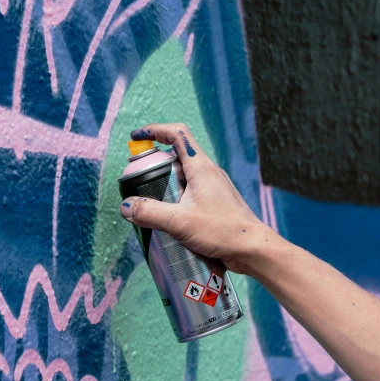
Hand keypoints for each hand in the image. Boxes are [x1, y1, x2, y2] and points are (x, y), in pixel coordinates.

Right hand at [120, 122, 275, 274]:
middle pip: (177, 157)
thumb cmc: (224, 231)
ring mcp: (214, 189)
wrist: (253, 250)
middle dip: (155, 165)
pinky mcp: (216, 205)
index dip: (155, 131)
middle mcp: (208, 173)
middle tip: (139, 180)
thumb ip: (150, 213)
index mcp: (201, 167)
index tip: (137, 138)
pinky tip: (170, 220)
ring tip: (151, 205)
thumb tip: (126, 206)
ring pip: (183, 178)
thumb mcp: (181, 222)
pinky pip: (191, 195)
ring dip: (165, 186)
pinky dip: (176, 201)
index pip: (177, 134)